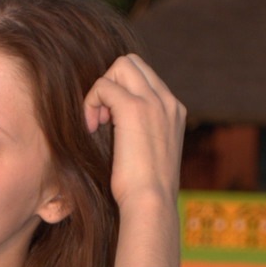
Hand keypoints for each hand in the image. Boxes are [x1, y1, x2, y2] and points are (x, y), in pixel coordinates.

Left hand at [84, 54, 185, 213]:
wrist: (151, 204)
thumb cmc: (145, 191)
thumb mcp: (150, 154)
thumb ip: (142, 131)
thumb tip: (118, 125)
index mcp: (174, 111)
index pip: (144, 77)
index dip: (121, 91)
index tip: (111, 122)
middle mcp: (168, 101)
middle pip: (133, 62)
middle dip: (110, 83)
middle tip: (102, 118)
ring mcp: (154, 102)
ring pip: (121, 65)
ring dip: (101, 90)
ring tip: (97, 123)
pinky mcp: (134, 109)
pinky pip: (104, 85)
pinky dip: (91, 102)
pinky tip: (91, 127)